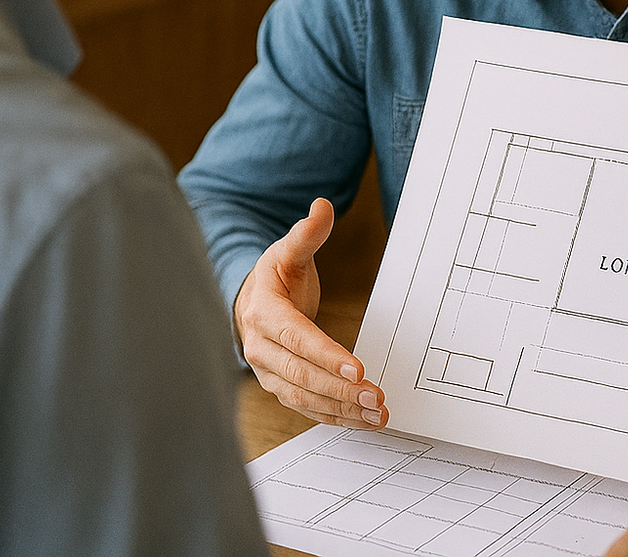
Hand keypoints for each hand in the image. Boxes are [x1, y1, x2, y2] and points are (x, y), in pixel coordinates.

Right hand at [234, 197, 387, 427]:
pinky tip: (363, 420)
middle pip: (301, 374)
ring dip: (342, 408)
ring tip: (378, 414)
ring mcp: (268, 372)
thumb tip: (322, 207)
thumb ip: (307, 233)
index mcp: (263, 313)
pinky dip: (335, 416)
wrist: (249, 302)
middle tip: (376, 396)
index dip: (326, 355)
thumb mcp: (288, 250)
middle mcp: (260, 348)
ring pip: (304, 397)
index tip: (358, 367)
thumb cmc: (275, 276)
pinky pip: (307, 407)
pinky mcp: (280, 387)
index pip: (296, 338)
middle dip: (340, 388)